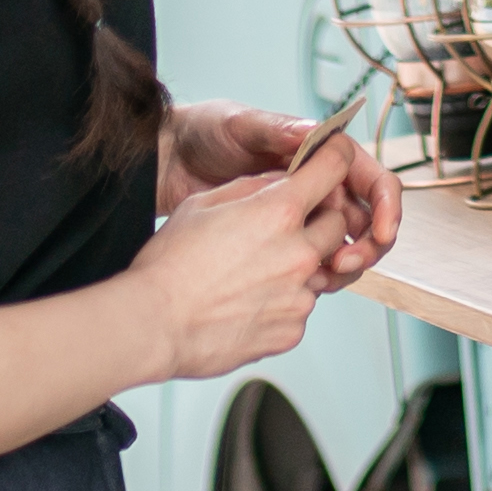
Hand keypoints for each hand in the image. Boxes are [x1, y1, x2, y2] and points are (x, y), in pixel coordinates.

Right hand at [121, 138, 358, 382]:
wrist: (154, 325)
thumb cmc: (170, 264)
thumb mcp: (204, 203)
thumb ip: (253, 188)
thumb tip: (282, 182)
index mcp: (279, 212)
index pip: (333, 168)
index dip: (334, 159)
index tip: (332, 161)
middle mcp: (299, 253)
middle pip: (337, 224)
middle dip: (318, 220)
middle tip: (281, 229)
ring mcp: (299, 296)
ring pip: (319, 269)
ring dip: (299, 265)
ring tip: (252, 273)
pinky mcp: (292, 331)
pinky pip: (300, 307)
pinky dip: (282, 302)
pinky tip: (246, 303)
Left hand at [167, 103, 404, 277]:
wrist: (167, 164)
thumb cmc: (202, 133)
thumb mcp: (236, 125)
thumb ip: (274, 129)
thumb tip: (313, 131)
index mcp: (317, 153)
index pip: (370, 178)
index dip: (385, 205)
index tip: (382, 230)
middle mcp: (316, 186)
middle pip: (366, 219)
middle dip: (369, 244)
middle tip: (347, 262)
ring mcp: (299, 217)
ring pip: (343, 247)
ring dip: (345, 265)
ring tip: (326, 277)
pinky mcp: (279, 244)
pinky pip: (312, 265)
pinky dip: (316, 278)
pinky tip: (303, 285)